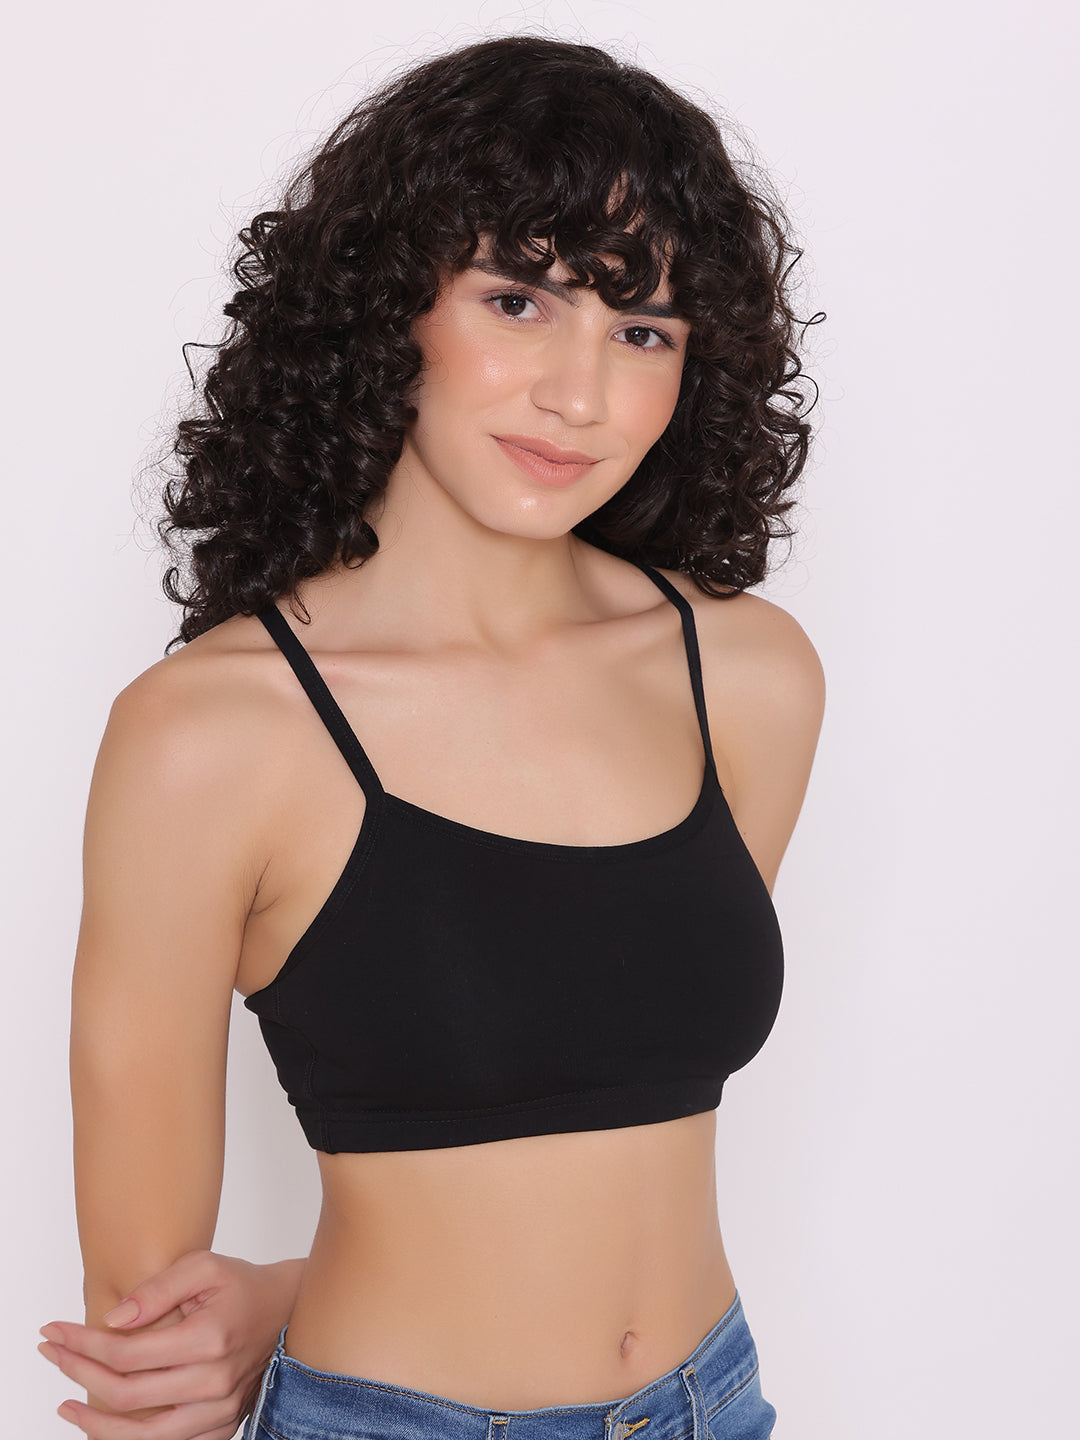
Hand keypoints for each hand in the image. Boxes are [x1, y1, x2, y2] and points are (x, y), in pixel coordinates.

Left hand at [38, 1249, 305, 1439]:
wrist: (287, 1310)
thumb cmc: (243, 1285)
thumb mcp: (203, 1266)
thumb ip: (158, 1289)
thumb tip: (114, 1318)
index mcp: (209, 1339)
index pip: (127, 1354)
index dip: (83, 1345)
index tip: (56, 1332)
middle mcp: (215, 1383)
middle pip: (127, 1396)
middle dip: (79, 1375)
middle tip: (53, 1355)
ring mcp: (220, 1411)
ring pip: (143, 1437)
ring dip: (96, 1424)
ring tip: (67, 1406)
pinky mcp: (223, 1426)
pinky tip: (109, 1428)